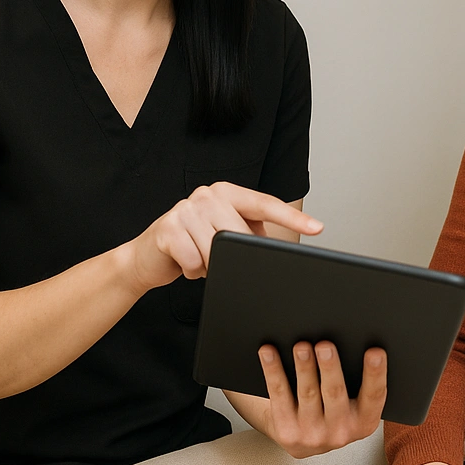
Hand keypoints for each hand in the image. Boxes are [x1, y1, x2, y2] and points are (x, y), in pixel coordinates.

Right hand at [120, 182, 321, 293]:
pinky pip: (195, 261)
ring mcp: (186, 207)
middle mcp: (208, 193)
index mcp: (227, 192)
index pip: (266, 204)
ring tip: (200, 260)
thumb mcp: (225, 236)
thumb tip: (279, 250)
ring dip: (212, 266)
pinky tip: (185, 263)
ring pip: (217, 249)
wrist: (146, 258)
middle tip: (220, 262)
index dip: (293, 218)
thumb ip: (250, 235)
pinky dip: (193, 271)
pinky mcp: (167, 227)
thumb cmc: (193, 246)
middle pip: (240, 233)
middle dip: (234, 256)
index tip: (317, 227)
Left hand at [229, 339, 387, 456]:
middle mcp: (340, 432)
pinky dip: (273, 371)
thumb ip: (358, 380)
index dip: (376, 374)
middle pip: (335, 393)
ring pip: (307, 393)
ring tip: (300, 346)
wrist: (304, 439)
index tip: (375, 351)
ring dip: (303, 367)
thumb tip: (354, 337)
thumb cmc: (334, 409)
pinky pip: (279, 395)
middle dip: (330, 367)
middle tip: (325, 345)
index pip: (374, 395)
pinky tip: (269, 353)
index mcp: (364, 421)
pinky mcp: (287, 431)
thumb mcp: (355, 403)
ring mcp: (312, 434)